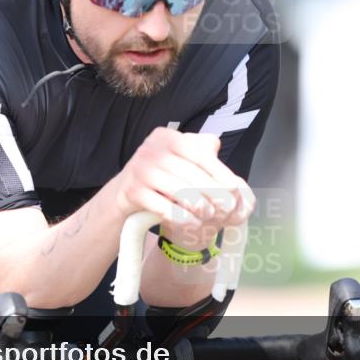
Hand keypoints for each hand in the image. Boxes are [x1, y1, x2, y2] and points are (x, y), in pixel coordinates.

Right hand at [114, 127, 254, 251]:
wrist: (124, 191)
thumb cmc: (160, 174)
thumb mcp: (178, 156)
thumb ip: (200, 151)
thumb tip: (217, 150)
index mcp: (166, 137)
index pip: (199, 154)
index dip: (220, 173)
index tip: (235, 189)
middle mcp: (151, 149)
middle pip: (191, 174)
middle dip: (213, 193)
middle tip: (227, 208)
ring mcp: (140, 170)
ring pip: (179, 190)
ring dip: (199, 206)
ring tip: (209, 215)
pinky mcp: (133, 192)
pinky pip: (163, 206)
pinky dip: (181, 216)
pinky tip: (193, 222)